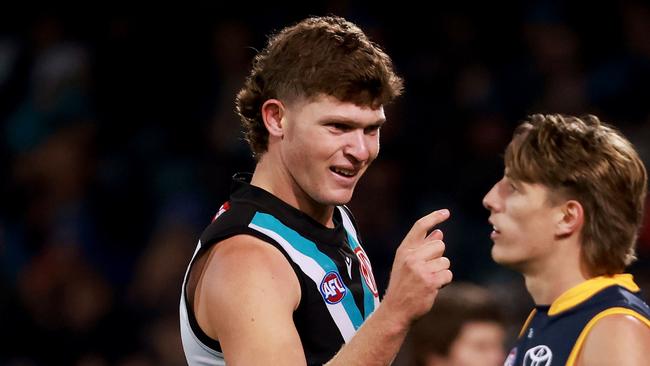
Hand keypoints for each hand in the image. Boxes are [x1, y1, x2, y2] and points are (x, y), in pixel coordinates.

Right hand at [381, 209, 452, 326]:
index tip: (446, 212)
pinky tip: (432, 288)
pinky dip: (444, 282)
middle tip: (426, 271)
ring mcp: (420, 269)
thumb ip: (422, 248)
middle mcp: (411, 257)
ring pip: (445, 261)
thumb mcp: (406, 263)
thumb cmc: (403, 286)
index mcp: (404, 250)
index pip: (420, 227)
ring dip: (441, 272)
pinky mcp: (429, 281)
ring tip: (427, 281)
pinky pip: (448, 274)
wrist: (395, 310)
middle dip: (438, 257)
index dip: (434, 217)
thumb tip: (439, 233)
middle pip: (439, 245)